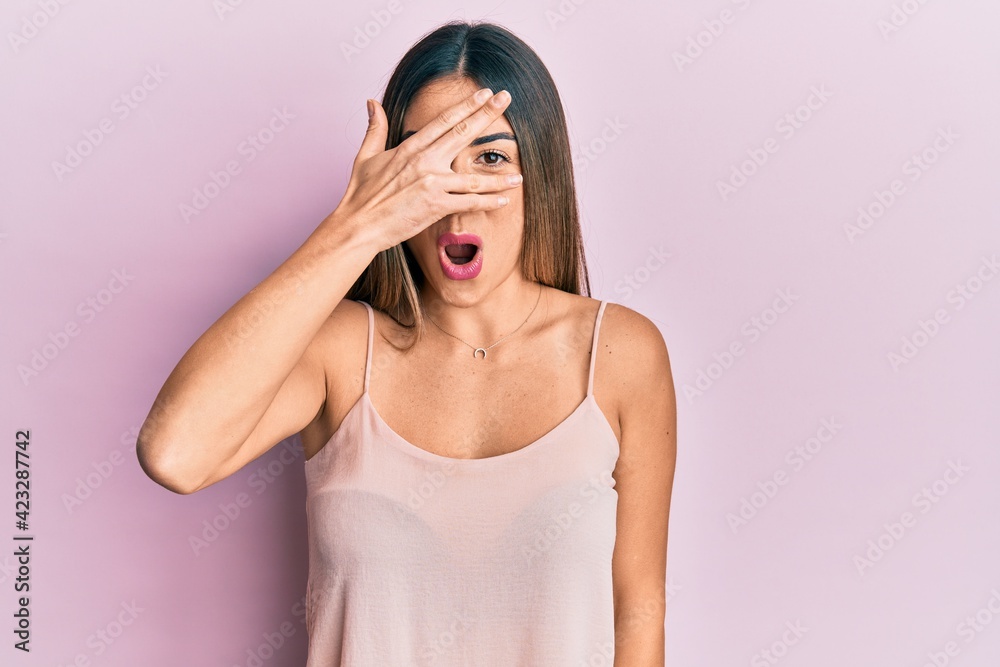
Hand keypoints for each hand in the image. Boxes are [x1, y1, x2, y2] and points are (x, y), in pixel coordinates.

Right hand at [324, 87, 521, 253]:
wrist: (359, 225)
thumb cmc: (361, 194)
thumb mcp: (365, 156)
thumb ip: (375, 128)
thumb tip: (372, 102)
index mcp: (410, 147)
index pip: (445, 120)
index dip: (467, 105)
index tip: (485, 94)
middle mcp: (424, 161)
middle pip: (463, 134)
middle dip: (487, 115)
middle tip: (506, 99)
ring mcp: (432, 183)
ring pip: (473, 177)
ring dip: (498, 177)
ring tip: (519, 174)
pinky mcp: (436, 206)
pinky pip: (469, 203)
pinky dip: (489, 202)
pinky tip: (505, 200)